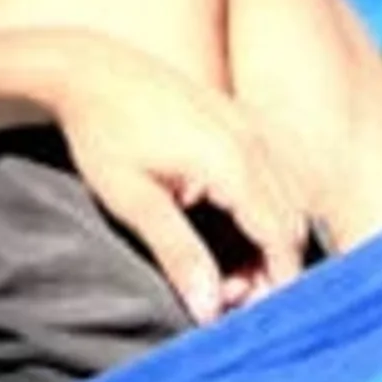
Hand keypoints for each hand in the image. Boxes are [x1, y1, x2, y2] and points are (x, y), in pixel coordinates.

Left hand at [18, 29, 312, 321]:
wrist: (88, 68)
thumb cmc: (104, 133)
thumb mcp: (133, 200)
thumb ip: (178, 254)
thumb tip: (209, 311)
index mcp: (232, 160)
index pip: (282, 237)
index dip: (275, 283)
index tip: (245, 313)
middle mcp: (253, 138)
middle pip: (293, 221)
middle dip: (272, 267)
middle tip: (227, 295)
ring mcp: (250, 122)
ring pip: (290, 198)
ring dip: (270, 240)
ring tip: (226, 270)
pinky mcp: (241, 117)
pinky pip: (278, 172)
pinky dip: (267, 209)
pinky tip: (232, 229)